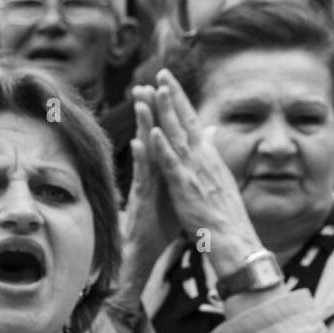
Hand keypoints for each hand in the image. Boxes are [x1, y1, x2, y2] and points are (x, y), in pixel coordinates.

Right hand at [116, 89, 180, 300]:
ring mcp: (144, 182)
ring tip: (141, 102)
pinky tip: (139, 143)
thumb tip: (194, 151)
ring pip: (144, 150)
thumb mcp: (177, 190)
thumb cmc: (160, 220)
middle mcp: (152, 171)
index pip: (164, 135)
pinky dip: (141, 159)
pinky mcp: (141, 197)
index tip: (165, 88)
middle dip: (148, 109)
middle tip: (146, 84)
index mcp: (163, 167)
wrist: (146, 248)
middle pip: (150, 134)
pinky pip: (141, 175)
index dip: (164, 112)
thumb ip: (183, 167)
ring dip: (142, 126)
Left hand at [146, 69, 264, 277]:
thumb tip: (211, 132)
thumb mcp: (220, 178)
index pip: (193, 121)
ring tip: (156, 91)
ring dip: (166, 113)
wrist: (233, 239)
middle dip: (173, 96)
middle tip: (160, 73)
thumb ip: (212, 153)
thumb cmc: (225, 214)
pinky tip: (153, 132)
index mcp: (208, 157)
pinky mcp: (185, 189)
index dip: (180, 99)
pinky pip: (172, 165)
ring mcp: (193, 172)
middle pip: (185, 121)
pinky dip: (162, 148)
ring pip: (177, 137)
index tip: (169, 80)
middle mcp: (202, 159)